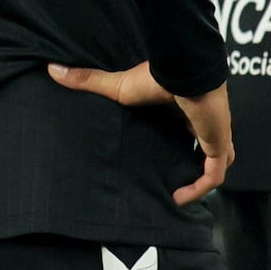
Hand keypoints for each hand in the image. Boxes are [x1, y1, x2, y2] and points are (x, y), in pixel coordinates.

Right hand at [49, 61, 233, 203]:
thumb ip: (88, 81)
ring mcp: (215, 134)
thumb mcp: (116, 86)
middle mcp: (203, 122)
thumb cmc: (154, 76)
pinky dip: (199, 190)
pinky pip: (214, 176)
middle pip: (206, 148)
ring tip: (176, 197)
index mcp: (184, 109)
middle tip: (172, 182)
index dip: (180, 144)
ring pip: (216, 163)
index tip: (163, 160)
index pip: (189, 129)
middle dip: (196, 165)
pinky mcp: (218, 144)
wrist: (182, 70)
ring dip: (199, 181)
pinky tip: (179, 200)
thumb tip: (52, 69)